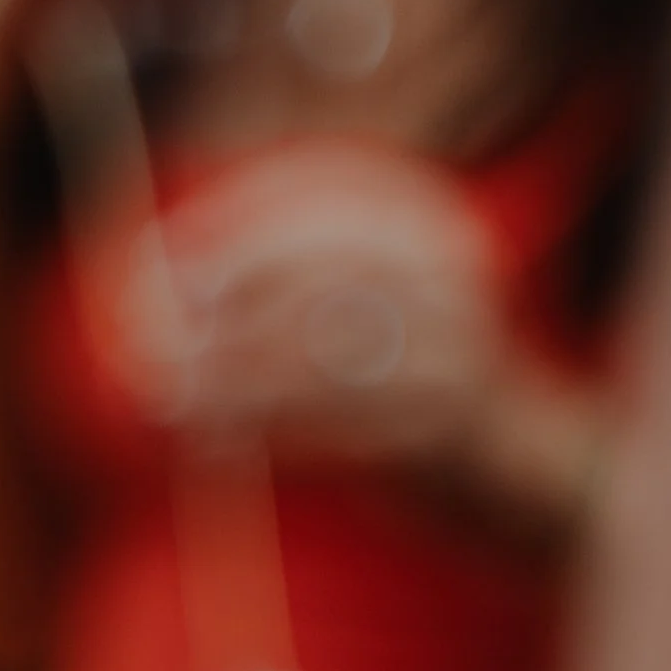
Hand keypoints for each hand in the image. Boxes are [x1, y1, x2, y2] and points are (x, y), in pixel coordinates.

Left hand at [124, 138, 601, 535]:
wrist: (520, 467)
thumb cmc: (417, 389)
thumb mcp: (366, 314)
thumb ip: (287, 291)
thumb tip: (161, 278)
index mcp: (428, 230)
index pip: (316, 203)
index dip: (227, 230)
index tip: (154, 260)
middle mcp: (446, 276)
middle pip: (308, 272)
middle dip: (218, 299)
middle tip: (149, 332)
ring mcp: (450, 350)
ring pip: (311, 353)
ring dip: (224, 376)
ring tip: (164, 396)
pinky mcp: (439, 427)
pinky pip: (328, 425)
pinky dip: (259, 431)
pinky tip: (211, 441)